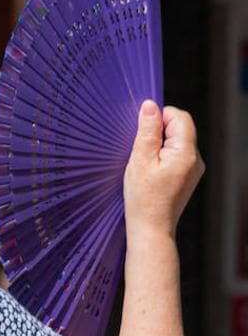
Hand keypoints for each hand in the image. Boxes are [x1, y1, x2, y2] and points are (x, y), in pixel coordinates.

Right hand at [123, 100, 204, 238]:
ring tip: (144, 165)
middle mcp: (196, 159)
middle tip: (140, 151)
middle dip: (158, 133)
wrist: (151, 229)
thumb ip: (147, 131)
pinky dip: (162, 157)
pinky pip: (177, 156)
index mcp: (186, 153)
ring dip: (159, 146)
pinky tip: (150, 173)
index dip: (160, 117)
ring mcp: (194, 169)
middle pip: (180, 129)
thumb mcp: (139, 161)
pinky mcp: (188, 177)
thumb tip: (150, 106)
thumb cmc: (143, 199)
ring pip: (177, 142)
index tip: (141, 130)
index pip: (180, 117)